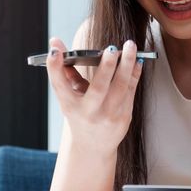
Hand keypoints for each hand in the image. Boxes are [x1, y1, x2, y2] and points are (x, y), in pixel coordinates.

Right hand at [46, 37, 142, 153]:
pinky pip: (130, 91)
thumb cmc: (79, 114)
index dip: (54, 68)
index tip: (54, 52)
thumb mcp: (68, 97)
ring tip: (130, 46)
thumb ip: (64, 72)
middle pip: (98, 89)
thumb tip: (56, 45)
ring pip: (120, 88)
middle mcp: (88, 113)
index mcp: (69, 105)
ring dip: (126, 65)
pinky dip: (134, 74)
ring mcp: (107, 117)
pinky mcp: (123, 118)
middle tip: (111, 48)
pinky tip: (137, 60)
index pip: (59, 85)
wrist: (93, 146)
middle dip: (106, 67)